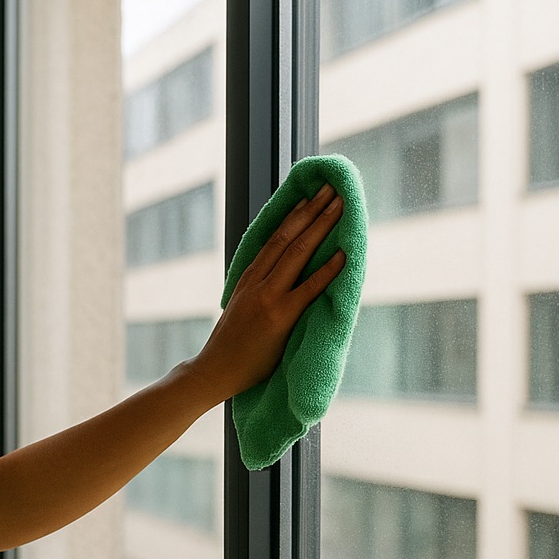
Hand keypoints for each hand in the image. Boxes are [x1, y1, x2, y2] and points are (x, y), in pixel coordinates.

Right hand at [189, 183, 345, 401]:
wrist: (213, 371)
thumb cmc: (231, 346)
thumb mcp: (240, 308)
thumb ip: (258, 291)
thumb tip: (280, 282)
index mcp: (248, 278)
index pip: (274, 238)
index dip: (294, 216)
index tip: (310, 197)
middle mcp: (257, 281)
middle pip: (287, 237)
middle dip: (311, 210)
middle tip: (330, 188)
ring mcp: (268, 297)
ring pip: (297, 252)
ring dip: (321, 226)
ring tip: (338, 205)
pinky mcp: (279, 317)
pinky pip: (308, 289)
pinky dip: (327, 270)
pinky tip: (344, 255)